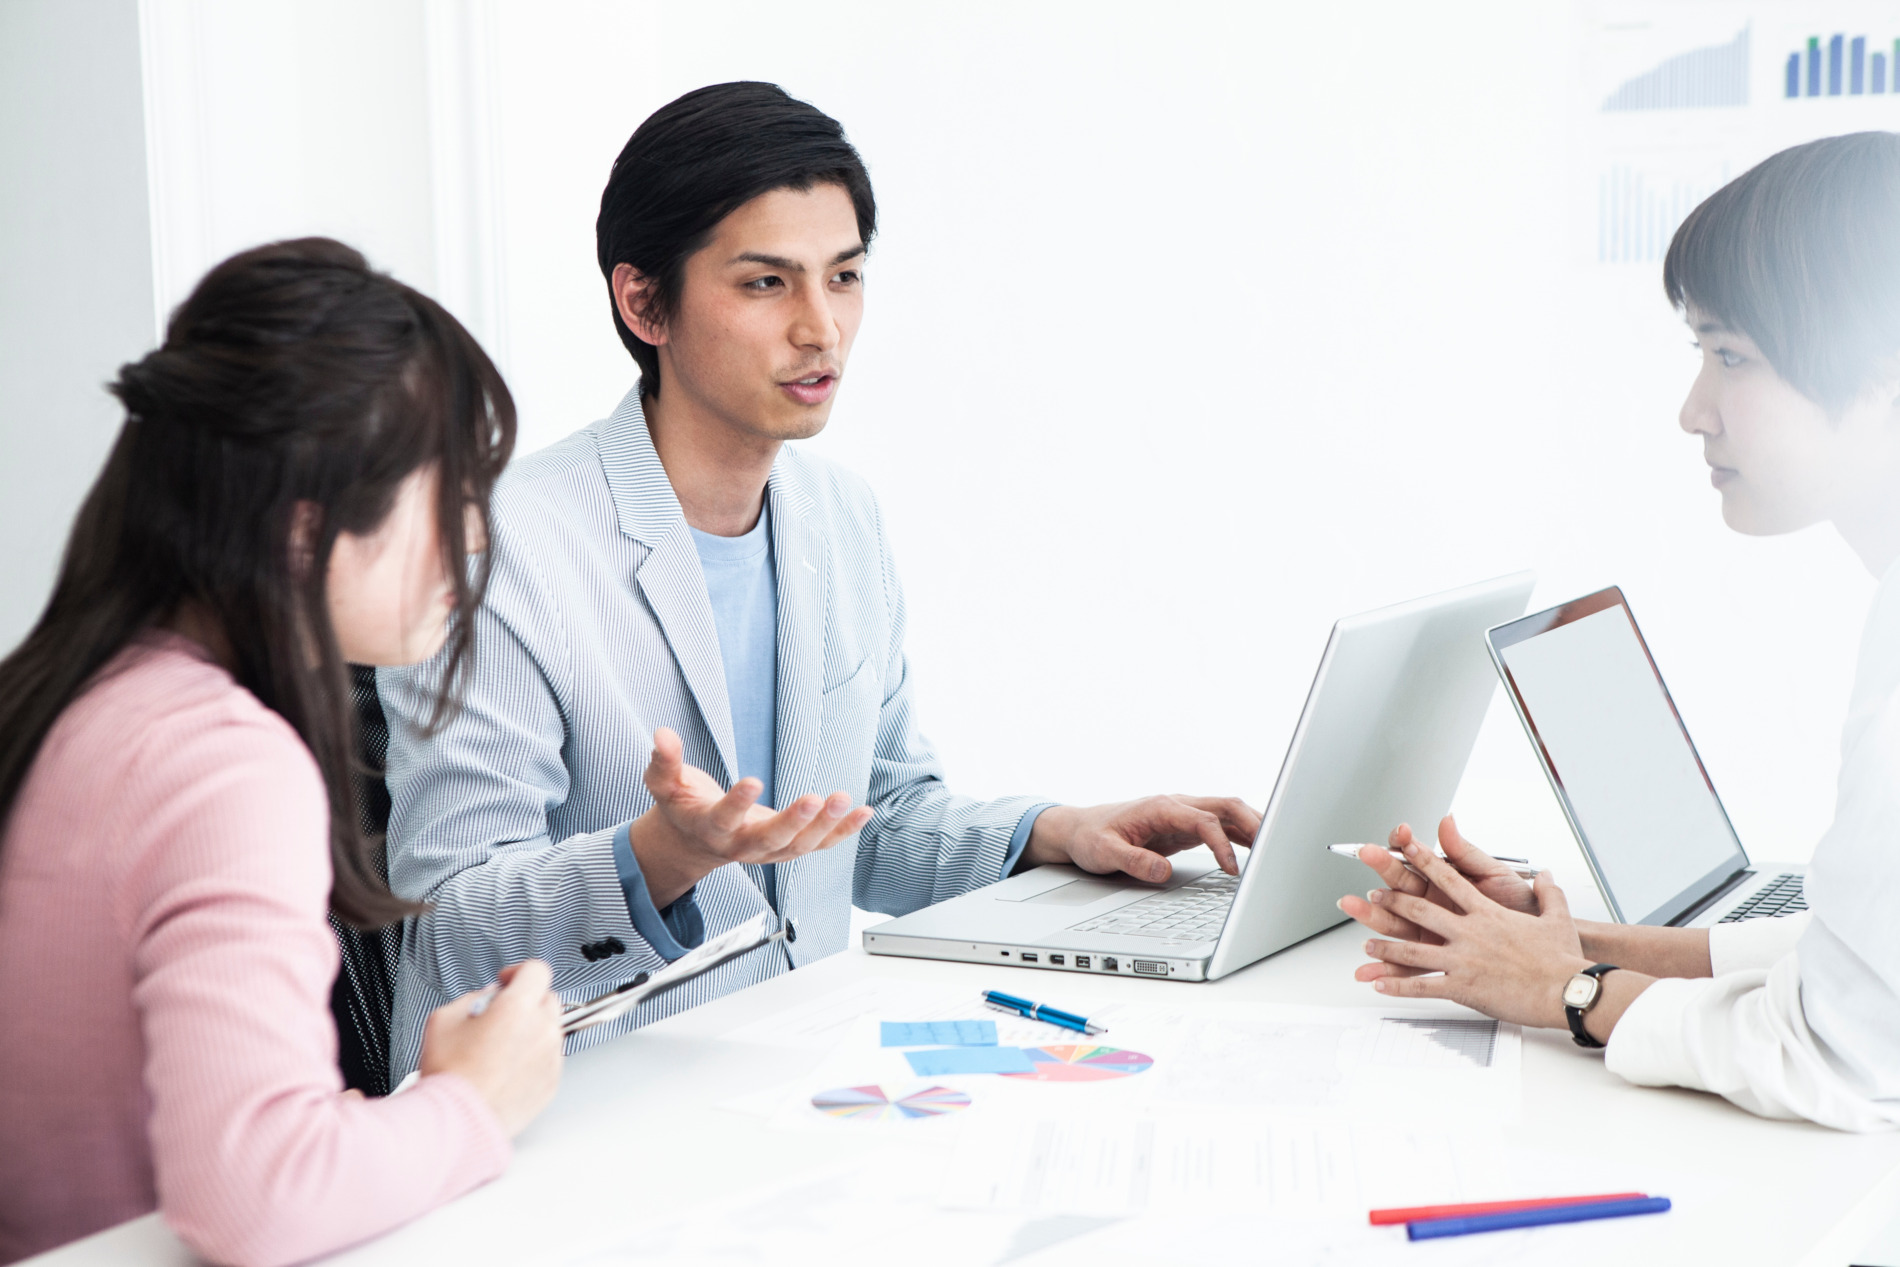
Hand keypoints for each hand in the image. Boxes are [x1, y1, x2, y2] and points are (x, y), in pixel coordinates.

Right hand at [419, 959, 563, 1135]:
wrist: (458, 1121)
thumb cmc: (450, 1076)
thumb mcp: (444, 1020)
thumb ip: (471, 998)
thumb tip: (487, 998)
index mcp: (517, 1007)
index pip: (537, 970)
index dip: (519, 972)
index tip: (507, 982)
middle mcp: (542, 1029)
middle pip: (547, 998)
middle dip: (526, 1001)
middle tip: (501, 1016)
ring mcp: (551, 1057)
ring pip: (550, 1029)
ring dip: (532, 1030)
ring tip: (500, 1049)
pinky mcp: (552, 1082)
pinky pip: (549, 1058)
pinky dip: (534, 1058)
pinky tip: (507, 1069)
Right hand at [632, 726, 873, 906]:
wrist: (695, 842)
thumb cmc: (684, 806)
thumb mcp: (664, 784)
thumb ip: (663, 761)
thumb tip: (662, 734)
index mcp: (710, 829)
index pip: (723, 819)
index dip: (737, 803)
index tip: (753, 781)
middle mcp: (741, 846)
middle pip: (769, 840)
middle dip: (792, 822)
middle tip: (813, 800)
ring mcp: (768, 851)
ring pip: (798, 846)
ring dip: (824, 826)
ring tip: (843, 799)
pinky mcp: (788, 848)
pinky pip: (819, 845)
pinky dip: (843, 831)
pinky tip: (864, 812)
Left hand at [1022, 795, 1259, 883]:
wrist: (1081, 829)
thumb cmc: (1091, 837)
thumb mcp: (1104, 852)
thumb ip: (1133, 861)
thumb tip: (1162, 871)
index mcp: (1160, 807)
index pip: (1205, 820)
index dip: (1223, 844)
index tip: (1232, 870)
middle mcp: (1176, 805)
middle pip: (1226, 806)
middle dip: (1253, 824)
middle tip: (1273, 851)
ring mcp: (1183, 815)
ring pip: (1228, 813)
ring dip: (1253, 827)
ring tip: (1275, 851)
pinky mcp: (1185, 827)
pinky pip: (1221, 826)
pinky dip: (1242, 836)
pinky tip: (1257, 850)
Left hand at [1337, 837, 1588, 1028]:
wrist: (1567, 990)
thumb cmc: (1562, 957)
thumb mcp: (1556, 915)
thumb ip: (1548, 891)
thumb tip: (1546, 875)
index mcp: (1487, 912)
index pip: (1448, 878)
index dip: (1423, 859)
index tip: (1403, 846)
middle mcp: (1470, 932)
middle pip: (1421, 910)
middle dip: (1392, 902)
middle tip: (1370, 896)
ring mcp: (1463, 960)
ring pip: (1413, 949)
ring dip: (1387, 946)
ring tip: (1366, 945)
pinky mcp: (1464, 987)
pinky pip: (1423, 985)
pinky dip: (1398, 984)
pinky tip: (1380, 983)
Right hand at [1351, 817, 1536, 953]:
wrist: (1547, 951)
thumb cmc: (1522, 909)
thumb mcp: (1496, 875)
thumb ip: (1465, 851)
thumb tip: (1447, 820)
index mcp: (1447, 882)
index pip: (1416, 859)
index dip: (1405, 845)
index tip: (1400, 834)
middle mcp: (1435, 906)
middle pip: (1399, 887)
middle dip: (1380, 871)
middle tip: (1365, 856)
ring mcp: (1433, 934)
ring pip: (1396, 924)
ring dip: (1371, 915)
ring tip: (1354, 906)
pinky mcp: (1439, 961)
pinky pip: (1410, 966)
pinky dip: (1387, 968)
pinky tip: (1369, 966)